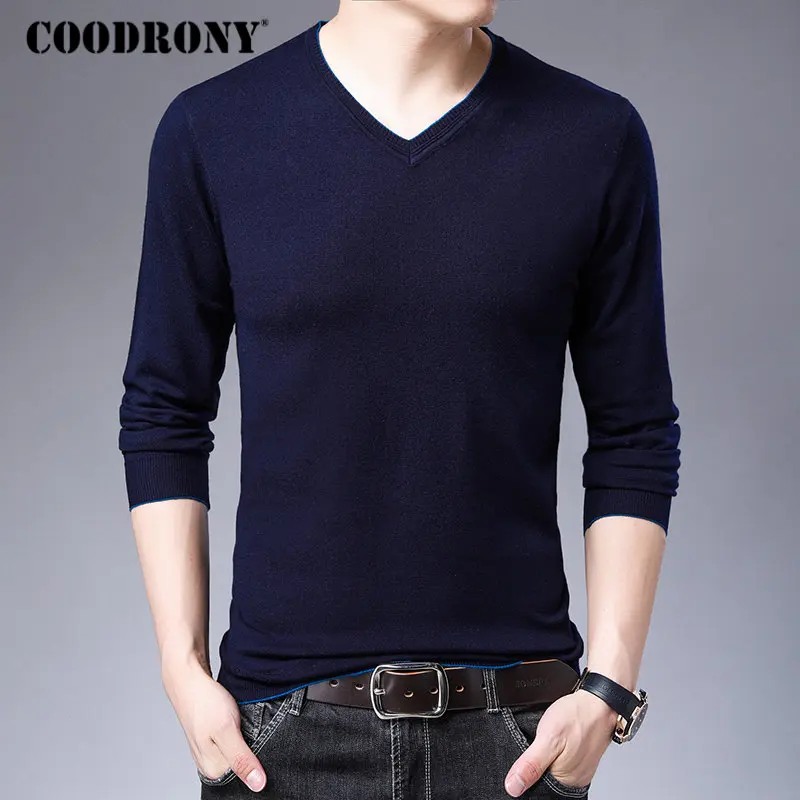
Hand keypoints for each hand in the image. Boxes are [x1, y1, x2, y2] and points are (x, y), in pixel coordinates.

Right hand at [162, 656, 267, 791]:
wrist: (189, 678)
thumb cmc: (205, 703)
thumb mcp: (227, 731)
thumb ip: (242, 759)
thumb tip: (257, 785)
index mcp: (213, 768)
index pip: (246, 775)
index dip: (259, 760)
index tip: (262, 742)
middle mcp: (209, 763)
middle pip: (242, 763)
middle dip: (252, 749)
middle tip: (251, 728)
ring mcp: (209, 749)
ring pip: (238, 749)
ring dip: (247, 737)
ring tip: (244, 722)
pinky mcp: (211, 736)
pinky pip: (233, 739)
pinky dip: (240, 730)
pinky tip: (241, 720)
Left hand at [503, 689, 616, 796]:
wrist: (599, 701)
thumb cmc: (577, 716)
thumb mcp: (548, 738)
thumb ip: (531, 764)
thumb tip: (514, 787)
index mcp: (566, 780)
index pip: (535, 787)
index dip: (524, 772)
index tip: (524, 756)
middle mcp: (574, 778)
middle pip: (544, 778)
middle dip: (535, 762)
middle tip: (538, 742)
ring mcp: (579, 768)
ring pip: (552, 767)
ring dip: (544, 755)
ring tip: (545, 739)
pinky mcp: (581, 757)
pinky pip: (561, 759)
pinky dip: (554, 750)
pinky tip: (553, 739)